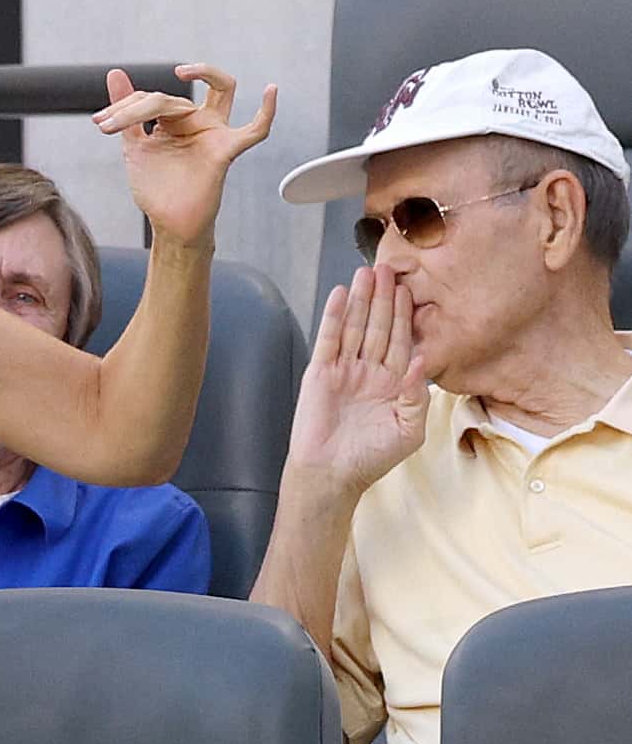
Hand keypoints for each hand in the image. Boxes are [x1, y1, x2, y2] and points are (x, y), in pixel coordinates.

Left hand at [94, 63, 276, 247]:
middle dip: (136, 107)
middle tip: (108, 125)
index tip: (100, 123)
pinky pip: (255, 130)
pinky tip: (271, 91)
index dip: (123, 107)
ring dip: (189, 85)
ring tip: (163, 89)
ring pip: (213, 92)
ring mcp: (214, 133)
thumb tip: (115, 73)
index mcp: (177, 119)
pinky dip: (267, 111)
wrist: (167, 224)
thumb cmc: (157, 188)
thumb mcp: (135, 145)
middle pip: (172, 96)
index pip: (153, 98)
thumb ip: (127, 112)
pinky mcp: (226, 151)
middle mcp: (198, 121)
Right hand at [288, 264, 429, 491]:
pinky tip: (341, 295)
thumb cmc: (371, 459)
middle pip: (379, 327)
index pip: (403, 341)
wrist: (331, 476)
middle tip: (390, 267)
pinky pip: (330, 338)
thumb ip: (417, 396)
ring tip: (367, 272)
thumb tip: (423, 359)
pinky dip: (335, 316)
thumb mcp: (408, 431)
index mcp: (393, 383)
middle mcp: (370, 371)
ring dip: (362, 300)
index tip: (411, 288)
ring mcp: (345, 370)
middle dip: (385, 298)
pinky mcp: (321, 372)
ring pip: (356, 327)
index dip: (406, 315)